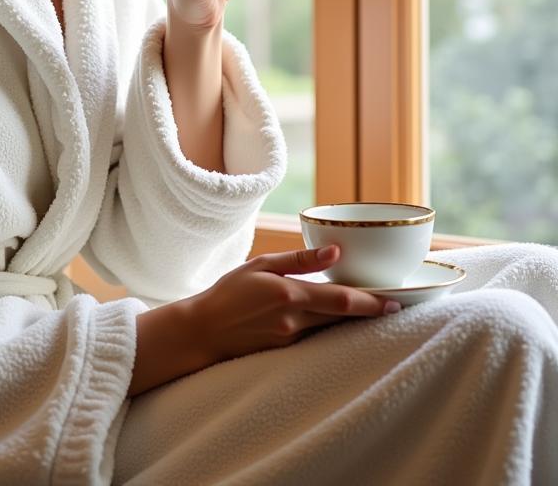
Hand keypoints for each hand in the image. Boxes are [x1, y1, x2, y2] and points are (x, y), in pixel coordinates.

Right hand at [188, 245, 398, 365]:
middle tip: (395, 305)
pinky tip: (336, 321)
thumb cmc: (230, 292)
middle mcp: (295, 321)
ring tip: (372, 310)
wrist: (204, 330)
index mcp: (290, 295)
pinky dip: (330, 328)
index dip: (372, 303)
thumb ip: (299, 259)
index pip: (341, 300)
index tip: (396, 301)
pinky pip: (317, 337)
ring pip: (332, 329)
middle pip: (344, 318)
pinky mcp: (286, 350)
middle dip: (370, 312)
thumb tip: (335, 251)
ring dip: (352, 321)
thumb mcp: (261, 264)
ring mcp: (292, 339)